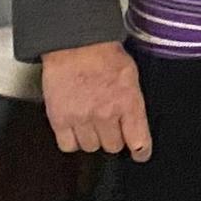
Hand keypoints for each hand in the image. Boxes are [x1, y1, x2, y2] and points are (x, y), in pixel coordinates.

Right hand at [41, 42, 151, 160]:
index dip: (141, 151)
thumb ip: (133, 101)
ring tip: (92, 122)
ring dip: (93, 138)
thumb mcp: (131, 75)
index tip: (141, 154)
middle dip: (114, 138)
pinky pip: (68, 146)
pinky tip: (76, 128)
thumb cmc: (104, 54)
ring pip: (91, 147)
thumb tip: (135, 121)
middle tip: (111, 126)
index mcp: (129, 102)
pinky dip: (72, 140)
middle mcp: (106, 115)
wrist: (75, 46)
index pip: (139, 140)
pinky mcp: (60, 120)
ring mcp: (81, 119)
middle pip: (113, 146)